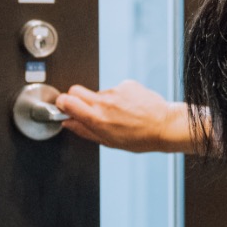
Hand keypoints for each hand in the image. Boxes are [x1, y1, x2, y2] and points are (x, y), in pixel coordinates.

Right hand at [54, 80, 195, 153]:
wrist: (165, 126)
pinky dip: (119, 97)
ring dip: (103, 102)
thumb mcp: (108, 142)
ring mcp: (115, 91)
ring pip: (98, 92)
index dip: (61, 103)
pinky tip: (130, 108)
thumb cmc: (140, 138)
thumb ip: (85, 130)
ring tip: (119, 115)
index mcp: (96, 118)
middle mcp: (104, 101)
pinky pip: (116, 89)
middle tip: (84, 109)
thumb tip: (68, 123)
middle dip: (74, 98)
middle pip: (75, 90)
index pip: (66, 101)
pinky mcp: (126, 84)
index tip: (63, 107)